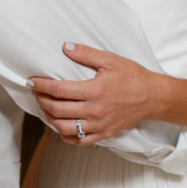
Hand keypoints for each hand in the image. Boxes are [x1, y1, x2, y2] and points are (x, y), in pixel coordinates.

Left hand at [28, 42, 166, 145]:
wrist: (154, 97)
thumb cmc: (133, 77)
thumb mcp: (111, 60)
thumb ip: (87, 54)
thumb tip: (66, 47)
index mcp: (94, 91)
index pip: (59, 90)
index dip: (41, 86)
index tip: (32, 82)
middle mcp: (94, 111)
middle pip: (57, 110)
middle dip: (42, 100)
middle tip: (37, 92)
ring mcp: (99, 125)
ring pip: (64, 128)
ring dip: (50, 118)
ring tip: (46, 108)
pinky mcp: (104, 134)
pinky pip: (79, 140)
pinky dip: (66, 136)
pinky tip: (60, 126)